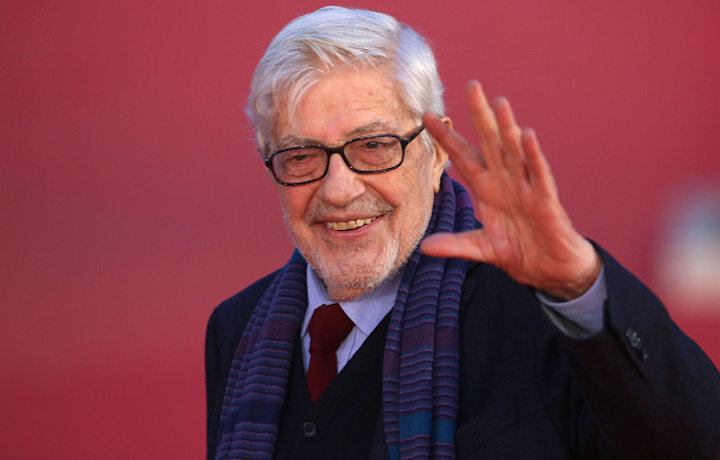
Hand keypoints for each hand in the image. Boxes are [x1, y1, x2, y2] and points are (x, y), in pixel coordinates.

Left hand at [421, 81, 600, 299]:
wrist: (549, 268)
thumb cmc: (518, 250)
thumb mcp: (480, 248)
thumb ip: (454, 244)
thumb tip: (424, 247)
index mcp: (486, 189)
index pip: (463, 157)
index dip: (447, 138)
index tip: (428, 117)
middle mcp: (505, 181)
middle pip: (489, 142)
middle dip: (479, 116)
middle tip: (471, 85)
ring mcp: (526, 187)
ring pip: (515, 151)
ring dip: (507, 127)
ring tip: (499, 102)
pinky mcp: (545, 199)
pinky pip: (539, 174)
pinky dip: (534, 156)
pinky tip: (527, 136)